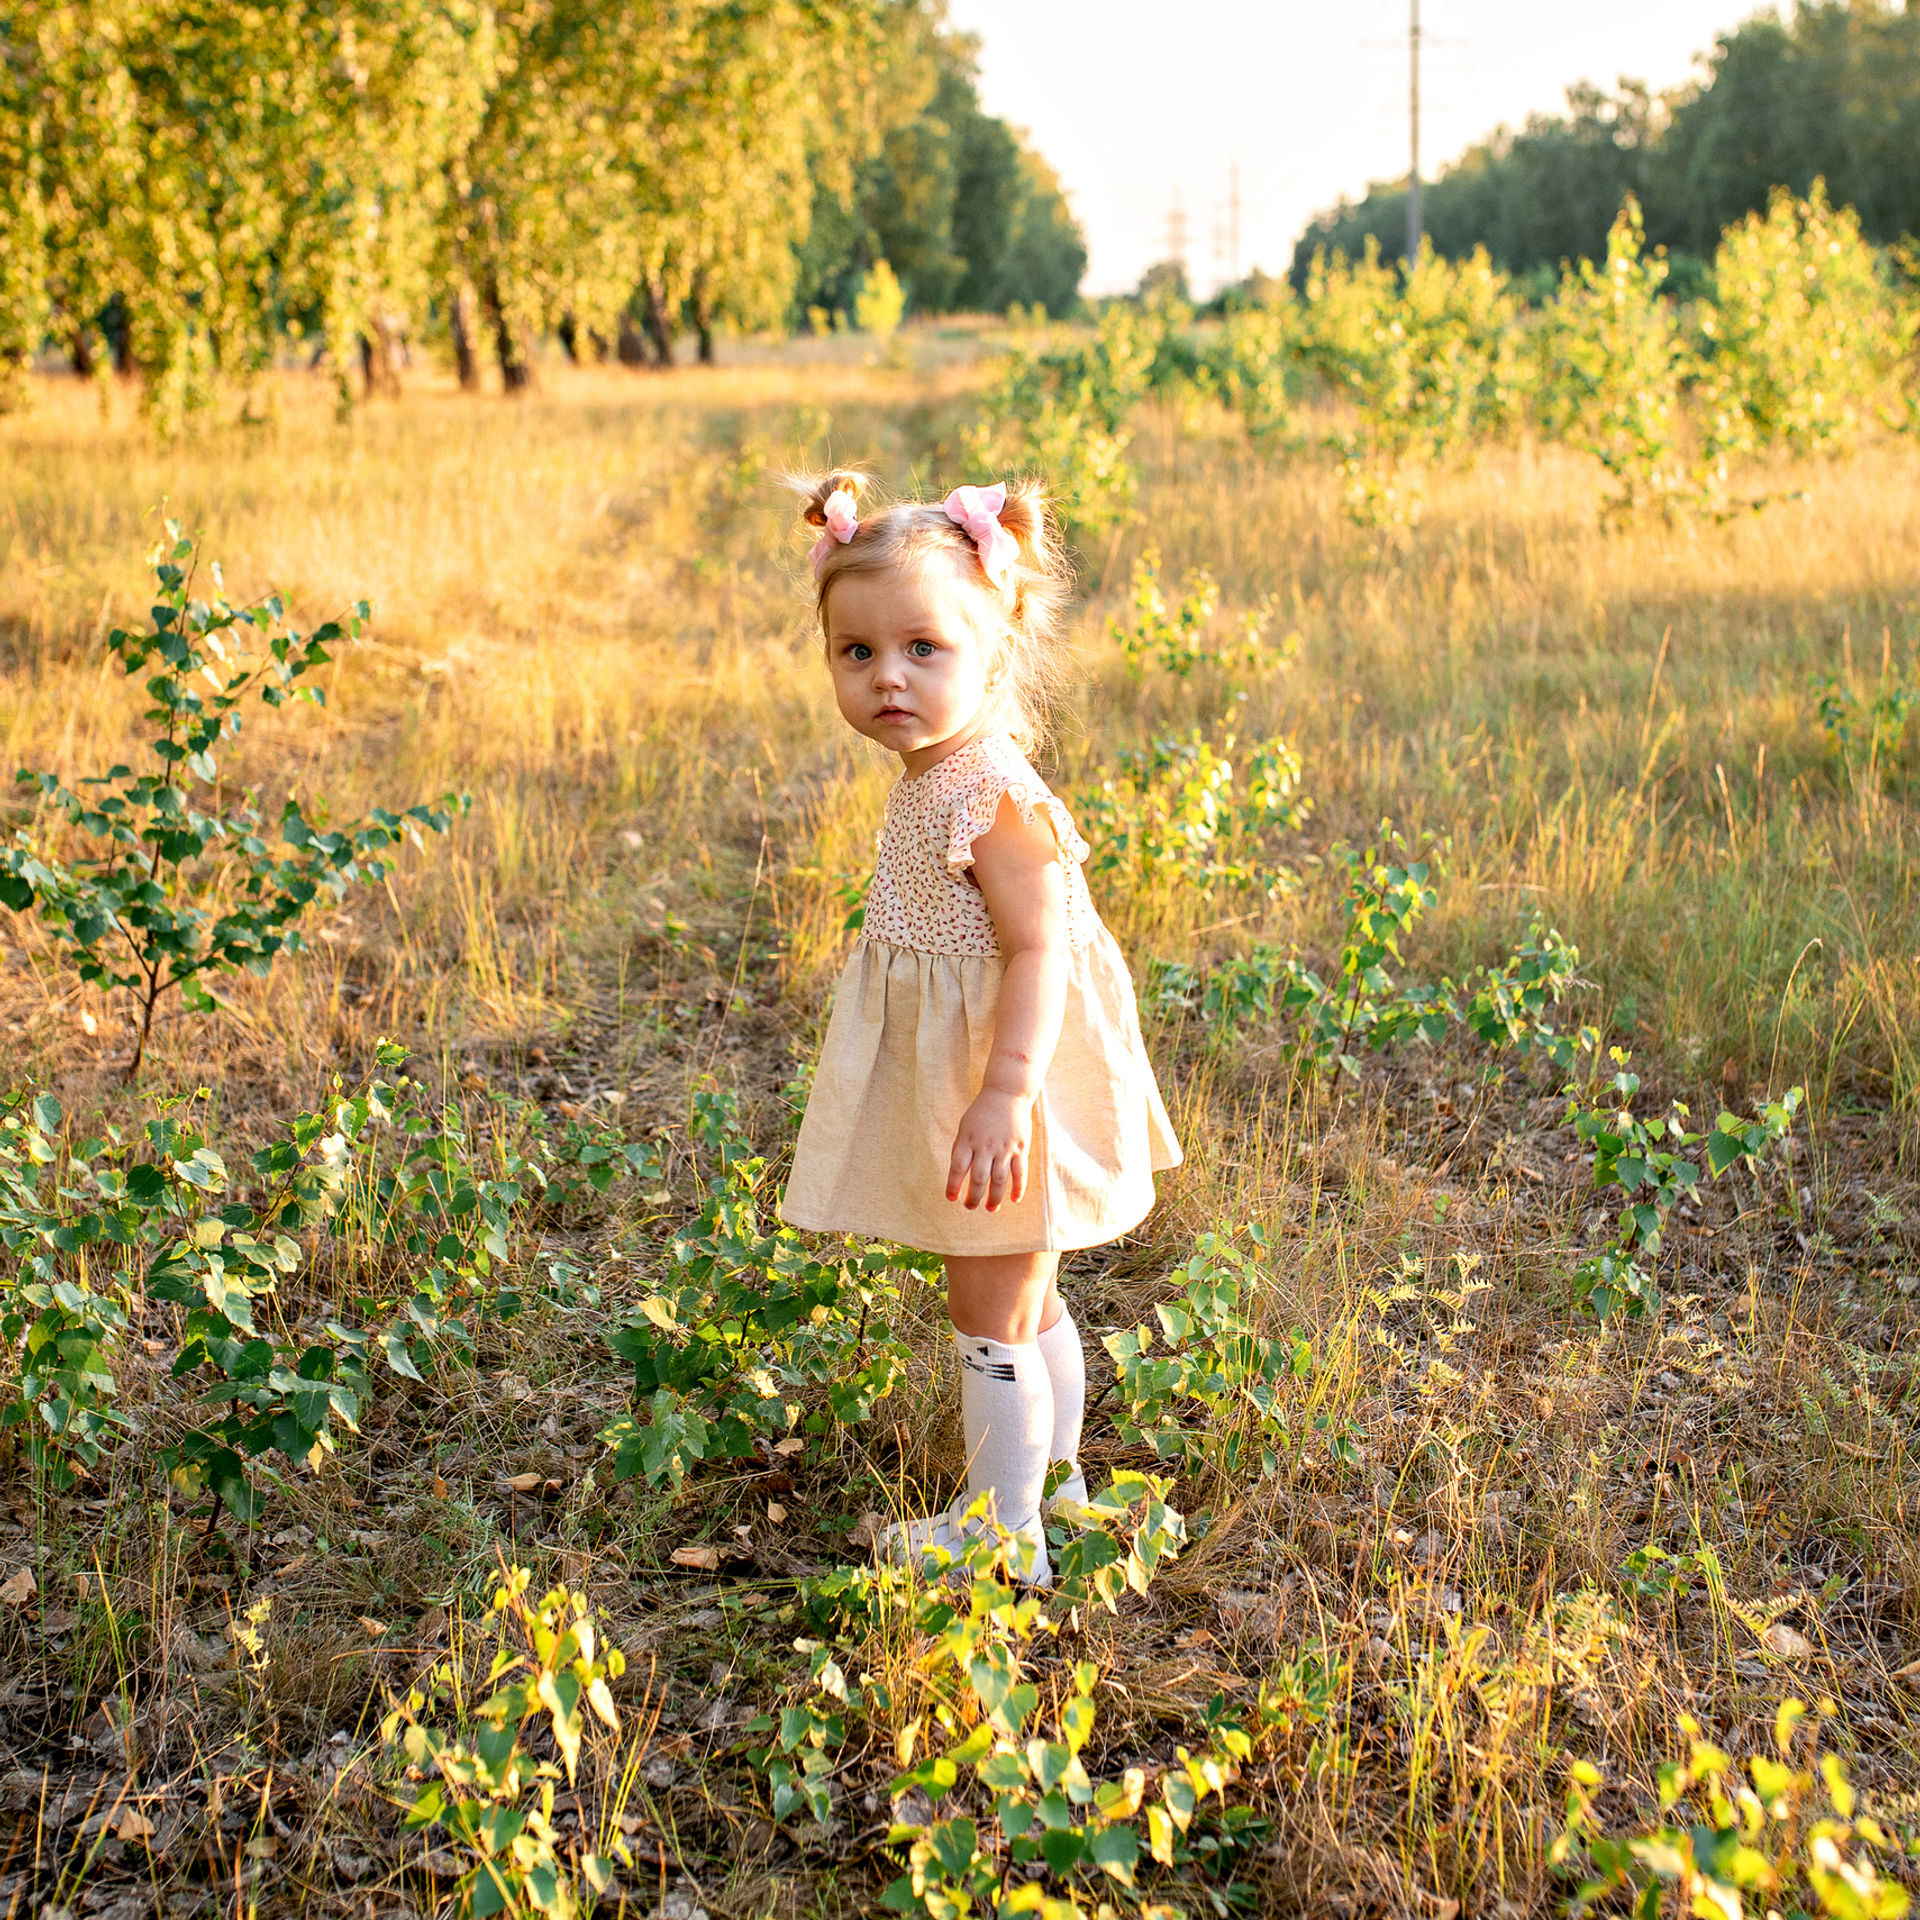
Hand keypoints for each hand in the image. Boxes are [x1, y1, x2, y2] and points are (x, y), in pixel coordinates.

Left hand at [946, 1089, 1032, 1211]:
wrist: (1006, 1094)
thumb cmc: (982, 1112)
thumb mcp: (964, 1127)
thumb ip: (961, 1148)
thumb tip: (957, 1174)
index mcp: (968, 1140)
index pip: (958, 1168)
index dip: (954, 1186)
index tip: (952, 1198)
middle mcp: (986, 1145)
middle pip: (979, 1178)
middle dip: (974, 1197)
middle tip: (970, 1207)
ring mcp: (1005, 1148)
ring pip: (999, 1180)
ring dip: (994, 1198)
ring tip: (990, 1208)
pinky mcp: (1021, 1148)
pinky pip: (1019, 1173)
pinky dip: (1017, 1188)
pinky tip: (1014, 1199)